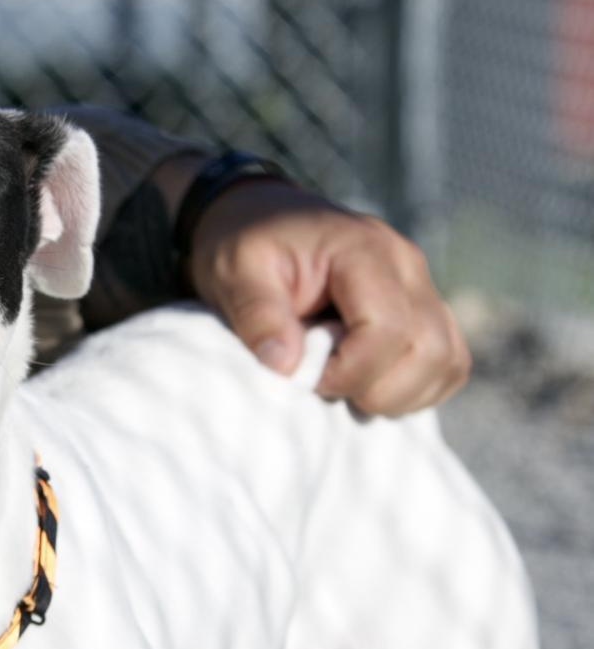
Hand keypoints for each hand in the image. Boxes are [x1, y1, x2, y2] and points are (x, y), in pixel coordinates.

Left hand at [188, 178, 470, 415]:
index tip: (304, 377)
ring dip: (399, 394)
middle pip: (428, 351)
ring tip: (346, 385)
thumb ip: (259, 315)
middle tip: (325, 384)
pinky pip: (448, 364)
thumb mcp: (235, 271)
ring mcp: (423, 289)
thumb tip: (288, 366)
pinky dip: (415, 389)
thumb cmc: (246, 244)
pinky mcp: (424, 312)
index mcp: (365, 250)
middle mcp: (407, 266)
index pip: (386, 329)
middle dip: (375, 389)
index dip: (348, 372)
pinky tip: (369, 384)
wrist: (262, 219)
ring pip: (447, 362)